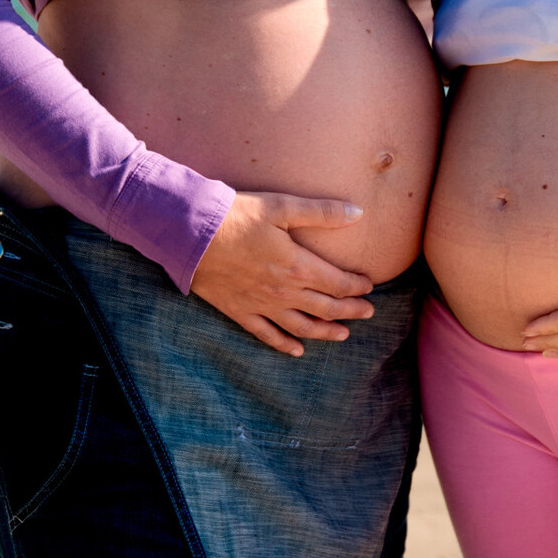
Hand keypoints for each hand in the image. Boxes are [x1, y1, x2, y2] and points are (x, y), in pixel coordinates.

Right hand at [190, 191, 375, 356]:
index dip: (357, 286)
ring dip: (326, 332)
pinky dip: (284, 345)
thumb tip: (358, 212)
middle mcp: (284, 292)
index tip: (369, 285)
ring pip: (302, 327)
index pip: (339, 283)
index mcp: (298, 266)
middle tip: (368, 312)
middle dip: (351, 311)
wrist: (188, 233)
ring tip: (343, 335)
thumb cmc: (235, 215)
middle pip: (327, 308)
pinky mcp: (240, 311)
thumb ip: (322, 212)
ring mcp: (262, 305)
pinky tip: (297, 351)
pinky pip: (267, 335)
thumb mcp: (281, 206)